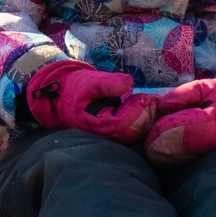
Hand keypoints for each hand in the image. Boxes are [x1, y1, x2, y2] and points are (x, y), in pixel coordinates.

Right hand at [24, 60, 157, 142]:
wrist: (62, 94)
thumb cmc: (74, 87)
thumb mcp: (88, 81)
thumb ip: (107, 83)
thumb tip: (128, 83)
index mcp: (91, 125)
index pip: (120, 126)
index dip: (136, 113)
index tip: (146, 98)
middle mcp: (100, 135)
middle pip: (130, 134)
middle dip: (145, 116)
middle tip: (153, 99)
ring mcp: (108, 135)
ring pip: (132, 134)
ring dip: (145, 118)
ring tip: (150, 101)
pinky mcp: (113, 131)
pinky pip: (131, 130)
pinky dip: (141, 119)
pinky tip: (145, 106)